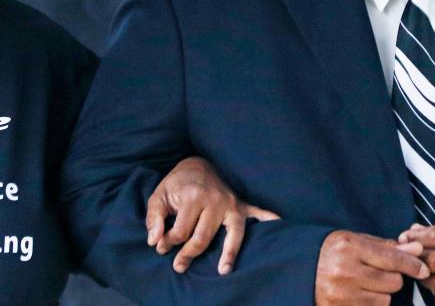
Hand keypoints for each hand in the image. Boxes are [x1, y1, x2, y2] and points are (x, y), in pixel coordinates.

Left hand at [145, 156, 279, 274]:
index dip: (167, 243)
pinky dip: (269, 218)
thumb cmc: (177, 183)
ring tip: (223, 270)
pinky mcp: (241, 204)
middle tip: (178, 267)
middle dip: (188, 254)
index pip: (181, 231)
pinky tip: (279, 224)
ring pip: (233, 232)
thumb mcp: (159, 195)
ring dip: (229, 252)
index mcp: (194, 197)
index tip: (160, 247)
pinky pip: (259, 211)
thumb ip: (154, 218)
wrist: (197, 164)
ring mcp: (232, 202)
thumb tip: (155, 241)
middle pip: (203, 237)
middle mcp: (216, 200)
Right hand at [315, 230, 429, 305]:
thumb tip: (418, 248)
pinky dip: (372, 304)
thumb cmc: (332, 252)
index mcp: (350, 247)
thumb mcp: (356, 240)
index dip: (412, 264)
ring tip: (367, 284)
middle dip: (394, 278)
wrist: (298, 270)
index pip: (392, 258)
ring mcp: (340, 294)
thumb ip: (388, 246)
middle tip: (381, 273)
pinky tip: (361, 295)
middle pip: (393, 282)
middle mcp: (345, 271)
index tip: (423, 268)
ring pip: (384, 300)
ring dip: (383, 294)